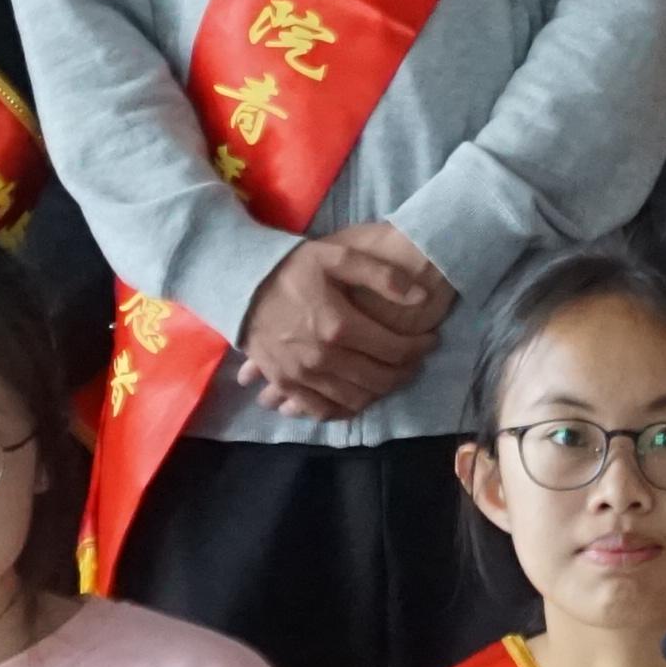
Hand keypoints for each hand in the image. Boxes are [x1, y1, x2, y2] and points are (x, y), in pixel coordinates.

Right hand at [238, 226, 456, 419]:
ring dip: (380, 392)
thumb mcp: (336, 256)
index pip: (395, 349)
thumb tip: (421, 297)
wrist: (235, 282)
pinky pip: (320, 410)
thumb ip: (381, 275)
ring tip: (391, 375)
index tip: (431, 339)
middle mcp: (322, 357)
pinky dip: (343, 409)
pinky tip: (357, 397)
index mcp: (339, 326)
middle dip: (406, 371)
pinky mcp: (284, 383)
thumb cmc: (289, 266)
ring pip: (354, 399)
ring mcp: (300, 375)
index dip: (420, 347)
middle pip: (379, 379)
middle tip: (416, 359)